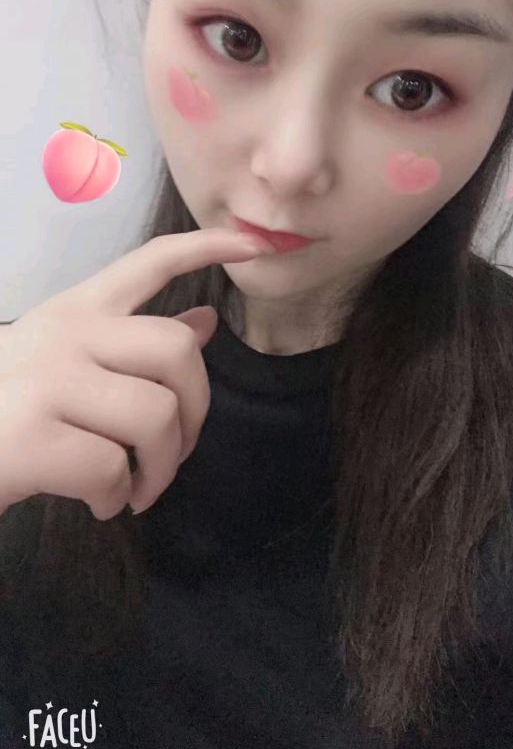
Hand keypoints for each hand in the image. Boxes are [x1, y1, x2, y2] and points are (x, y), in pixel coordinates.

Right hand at [0, 229, 270, 519]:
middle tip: (173, 453)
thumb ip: (132, 342)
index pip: (150, 261)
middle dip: (196, 415)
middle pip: (177, 354)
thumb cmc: (8, 409)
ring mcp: (46, 381)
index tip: (253, 245)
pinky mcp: (31, 436)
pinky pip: (114, 469)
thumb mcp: (69, 363)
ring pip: (155, 417)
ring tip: (136, 488)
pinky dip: (117, 498)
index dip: (205, 249)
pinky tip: (98, 503)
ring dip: (161, 470)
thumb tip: (204, 323)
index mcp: (75, 309)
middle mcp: (63, 332)